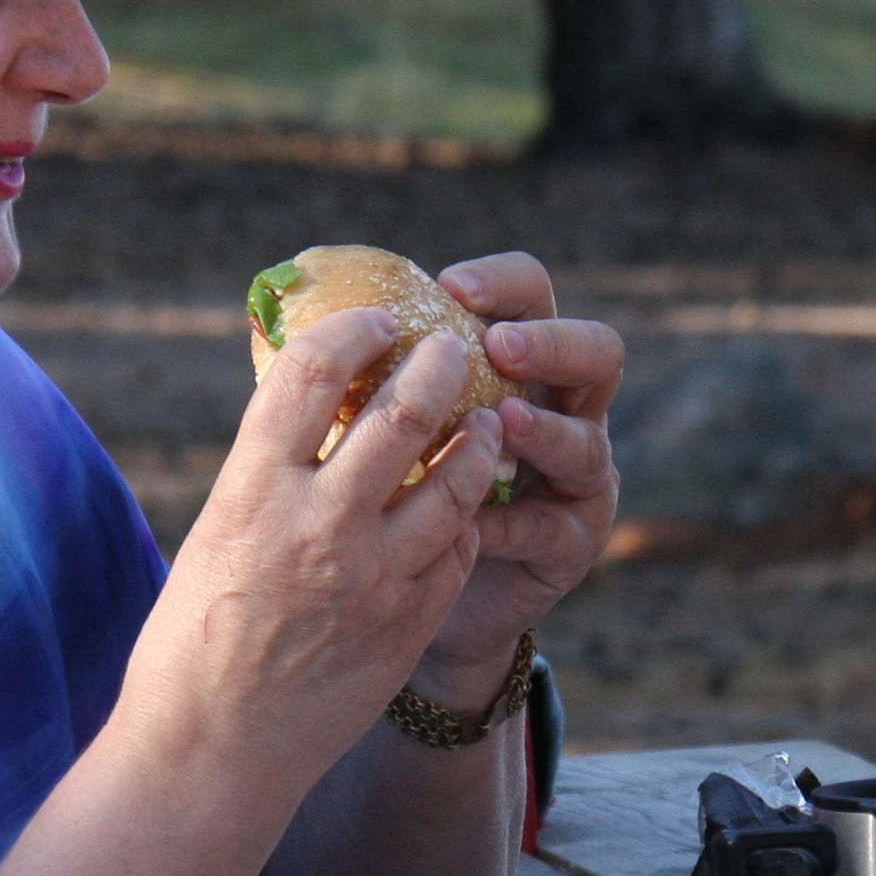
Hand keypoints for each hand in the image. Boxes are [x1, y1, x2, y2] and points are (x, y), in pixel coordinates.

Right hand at [120, 308, 503, 772]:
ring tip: (481, 422)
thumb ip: (267, 471)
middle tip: (453, 348)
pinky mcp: (410, 622)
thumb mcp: (216, 533)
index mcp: (252, 490)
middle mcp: (320, 525)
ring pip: (454, 479)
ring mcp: (375, 576)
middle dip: (439, 365)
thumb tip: (310, 403)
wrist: (213, 752)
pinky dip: (463, 517)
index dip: (355, 330)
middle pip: (403, 412)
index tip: (378, 319)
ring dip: (474, 438)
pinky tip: (460, 505)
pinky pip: (457, 548)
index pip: (314, 372)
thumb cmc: (193, 640)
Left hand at [405, 254, 621, 710]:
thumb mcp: (369, 422)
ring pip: (585, 441)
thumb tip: (280, 317)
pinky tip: (480, 524)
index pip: (529, 294)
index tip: (451, 287)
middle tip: (497, 346)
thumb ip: (361, 374)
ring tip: (500, 423)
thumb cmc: (377, 487)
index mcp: (513, 359)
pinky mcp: (571, 540)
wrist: (404, 592)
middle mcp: (559, 405)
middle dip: (548, 343)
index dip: (502, 284)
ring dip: (542, 428)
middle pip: (595, 353)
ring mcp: (576, 474)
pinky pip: (554, 526)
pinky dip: (515, 521)